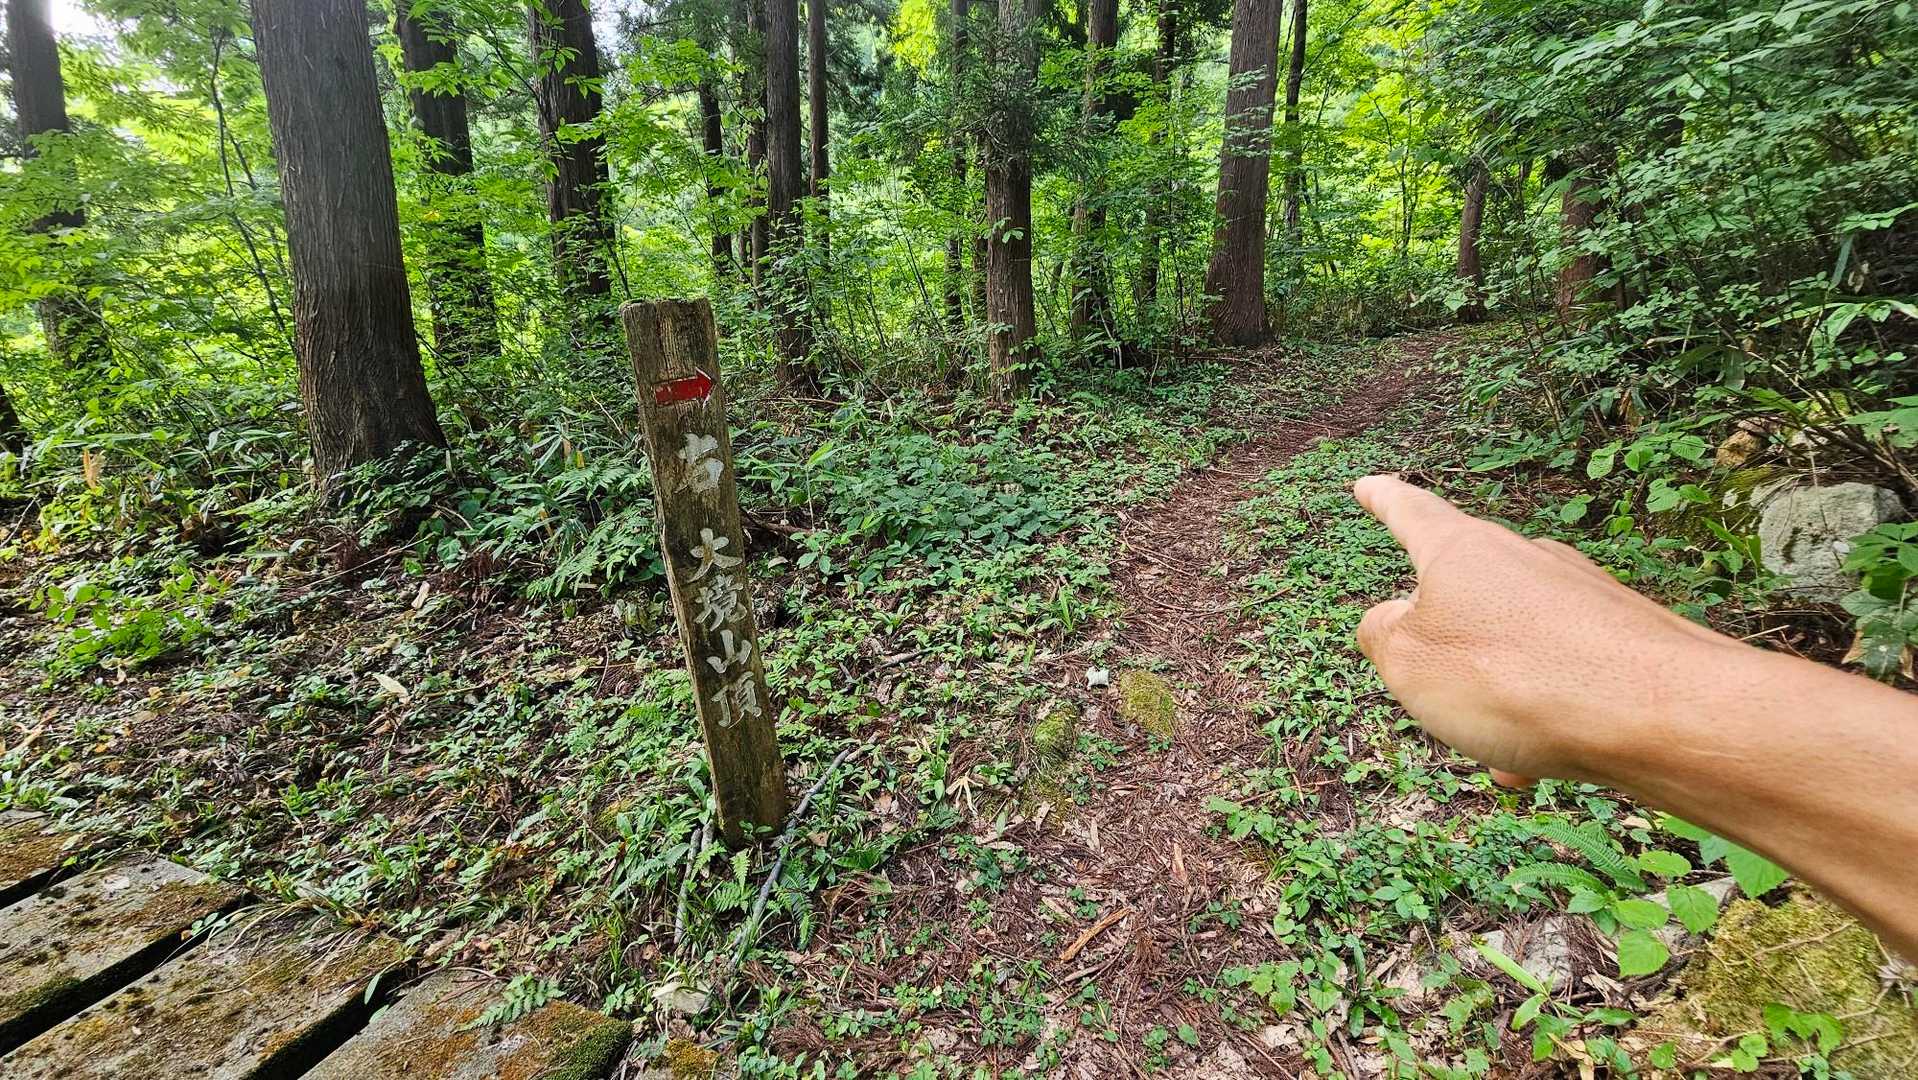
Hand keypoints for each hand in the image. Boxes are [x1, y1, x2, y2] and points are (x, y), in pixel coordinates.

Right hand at [1351, 475, 1731, 786]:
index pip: (1409, 513)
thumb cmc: (1515, 680)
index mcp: (1461, 552)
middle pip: (1465, 594)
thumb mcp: (1409, 665)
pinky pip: (1561, 675)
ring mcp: (1580, 593)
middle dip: (1447, 647)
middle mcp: (1524, 558)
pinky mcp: (1624, 634)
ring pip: (1512, 647)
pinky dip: (1540, 715)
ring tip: (1498, 752)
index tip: (1368, 485)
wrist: (1658, 713)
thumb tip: (1388, 619)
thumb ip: (1382, 636)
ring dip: (1493, 697)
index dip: (1382, 500)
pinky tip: (1543, 764)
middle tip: (1434, 694)